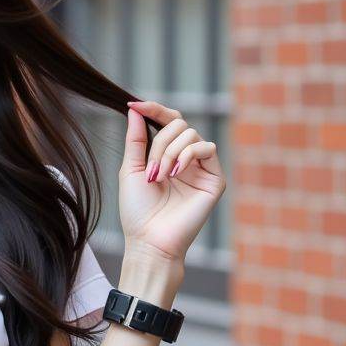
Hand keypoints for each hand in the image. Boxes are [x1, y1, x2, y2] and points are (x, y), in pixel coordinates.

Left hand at [119, 98, 225, 264]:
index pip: (168, 121)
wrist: (149, 241)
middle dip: (160, 142)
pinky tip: (175, 174)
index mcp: (167, 155)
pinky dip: (188, 155)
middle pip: (179, 124)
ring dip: (169, 152)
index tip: (135, 104)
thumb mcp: (131, 169)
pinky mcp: (214, 179)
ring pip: (191, 134)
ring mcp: (201, 168)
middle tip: (150, 169)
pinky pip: (207, 148)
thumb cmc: (138, 212)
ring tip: (159, 177)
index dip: (154, 110)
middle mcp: (186, 159)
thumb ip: (136, 139)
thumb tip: (136, 109)